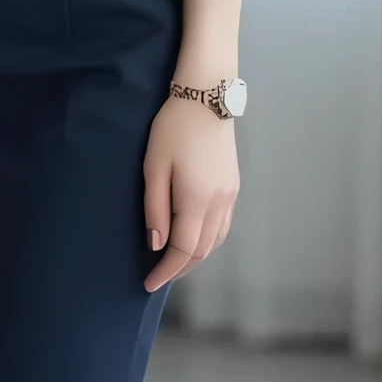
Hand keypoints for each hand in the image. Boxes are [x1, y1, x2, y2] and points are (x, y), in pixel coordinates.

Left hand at [141, 94, 238, 291]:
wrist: (206, 97)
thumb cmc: (173, 129)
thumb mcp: (154, 167)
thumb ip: (155, 208)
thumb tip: (157, 244)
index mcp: (196, 200)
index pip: (182, 250)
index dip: (165, 271)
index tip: (148, 284)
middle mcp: (219, 203)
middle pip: (201, 251)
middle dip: (179, 269)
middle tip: (157, 277)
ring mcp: (230, 196)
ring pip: (214, 241)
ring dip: (194, 257)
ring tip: (173, 263)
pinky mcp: (233, 187)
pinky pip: (222, 226)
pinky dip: (207, 241)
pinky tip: (193, 239)